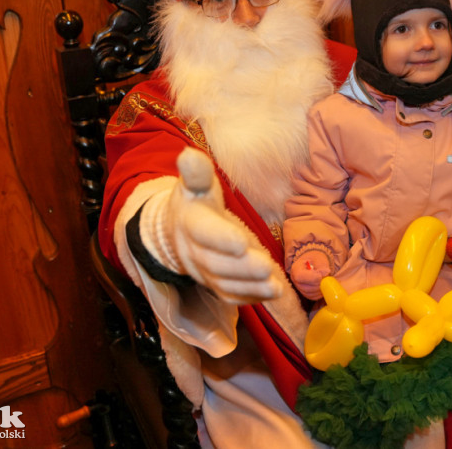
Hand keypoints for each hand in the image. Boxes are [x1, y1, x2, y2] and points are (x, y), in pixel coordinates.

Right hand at [160, 148, 284, 303]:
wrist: (176, 231)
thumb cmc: (195, 202)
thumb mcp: (194, 183)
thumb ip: (196, 172)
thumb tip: (189, 155)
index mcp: (190, 220)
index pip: (203, 231)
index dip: (221, 238)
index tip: (241, 241)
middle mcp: (193, 250)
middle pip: (216, 263)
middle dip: (243, 267)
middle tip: (268, 267)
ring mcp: (203, 271)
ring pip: (224, 283)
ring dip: (250, 286)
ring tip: (275, 286)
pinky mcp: (214, 285)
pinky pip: (230, 295)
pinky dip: (250, 297)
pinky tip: (272, 293)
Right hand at [289, 250, 330, 299]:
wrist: (313, 262)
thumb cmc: (315, 259)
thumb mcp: (318, 259)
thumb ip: (322, 266)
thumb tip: (326, 272)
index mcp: (296, 268)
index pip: (300, 276)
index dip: (312, 278)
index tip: (321, 276)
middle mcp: (295, 280)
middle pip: (305, 287)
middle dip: (318, 284)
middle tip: (326, 278)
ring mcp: (299, 288)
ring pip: (310, 294)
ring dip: (320, 289)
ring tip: (325, 281)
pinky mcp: (305, 293)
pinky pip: (313, 297)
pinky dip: (320, 293)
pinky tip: (324, 286)